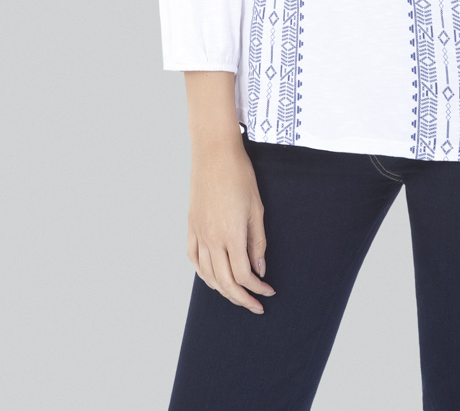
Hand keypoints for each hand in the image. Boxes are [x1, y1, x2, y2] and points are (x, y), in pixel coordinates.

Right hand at [187, 136, 276, 312]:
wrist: (215, 153)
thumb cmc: (240, 176)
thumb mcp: (257, 208)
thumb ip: (257, 242)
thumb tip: (259, 270)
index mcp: (231, 234)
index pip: (243, 275)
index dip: (257, 289)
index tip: (268, 292)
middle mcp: (212, 238)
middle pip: (225, 282)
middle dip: (241, 298)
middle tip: (255, 305)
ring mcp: (198, 233)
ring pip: (207, 274)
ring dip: (223, 290)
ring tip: (238, 294)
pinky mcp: (191, 226)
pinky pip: (194, 258)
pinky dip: (204, 274)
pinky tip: (213, 278)